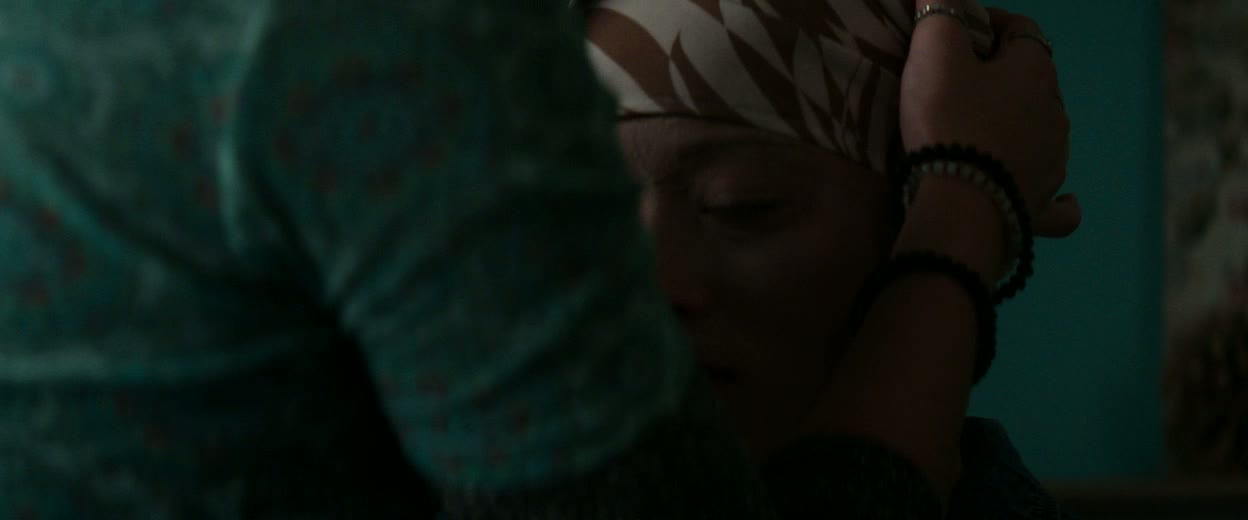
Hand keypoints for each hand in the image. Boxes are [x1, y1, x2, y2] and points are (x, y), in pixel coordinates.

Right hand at [900, 7, 1080, 237]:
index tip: (957, 30)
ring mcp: (1054, 162)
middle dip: (1006, 78)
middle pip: (1036, 83)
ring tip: (989, 135)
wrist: (961, 204)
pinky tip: (1058, 199)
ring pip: (1046, 135)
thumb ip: (938, 14)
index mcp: (1035, 71)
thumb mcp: (934, 55)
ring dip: (1024, 129)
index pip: (1021, 30)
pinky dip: (1057, 197)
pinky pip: (1058, 202)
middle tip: (964, 85)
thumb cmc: (949, 121)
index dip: (991, 23)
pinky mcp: (1041, 205)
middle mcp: (1055, 113)